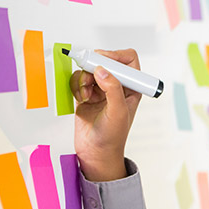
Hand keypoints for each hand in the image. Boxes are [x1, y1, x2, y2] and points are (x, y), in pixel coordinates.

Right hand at [70, 49, 142, 181]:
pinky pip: (78, 80)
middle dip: (94, 66)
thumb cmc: (113, 136)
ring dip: (84, 79)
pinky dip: (76, 85)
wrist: (95, 153)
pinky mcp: (86, 94)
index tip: (102, 60)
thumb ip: (112, 88)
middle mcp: (117, 86)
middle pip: (105, 61)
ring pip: (89, 70)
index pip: (128, 60)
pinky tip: (81, 99)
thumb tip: (103, 69)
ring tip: (86, 95)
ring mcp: (101, 89)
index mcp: (132, 87)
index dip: (116, 55)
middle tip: (88, 76)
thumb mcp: (118, 111)